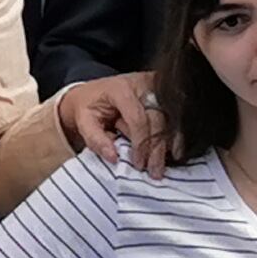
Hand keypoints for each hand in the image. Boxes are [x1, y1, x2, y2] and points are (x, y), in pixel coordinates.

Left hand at [53, 73, 167, 173]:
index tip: (138, 164)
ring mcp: (154, 89)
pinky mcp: (161, 96)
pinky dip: (173, 137)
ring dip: (166, 146)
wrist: (93, 91)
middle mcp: (142, 85)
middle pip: (157, 119)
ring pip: (168, 120)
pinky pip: (171, 118)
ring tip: (161, 168)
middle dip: (156, 148)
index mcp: (121, 89)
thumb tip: (113, 157)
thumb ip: (95, 139)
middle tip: (153, 172)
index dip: (140, 143)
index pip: (137, 118)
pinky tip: (173, 153)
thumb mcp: (83, 121)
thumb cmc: (88, 106)